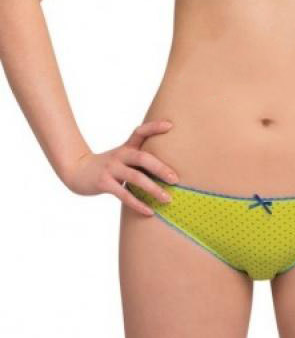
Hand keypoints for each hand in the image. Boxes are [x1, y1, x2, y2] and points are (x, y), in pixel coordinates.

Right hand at [64, 120, 178, 215]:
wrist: (76, 171)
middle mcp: (120, 155)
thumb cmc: (107, 166)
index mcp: (126, 147)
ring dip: (153, 189)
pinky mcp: (104, 183)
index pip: (140, 132)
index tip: (170, 126)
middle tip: (175, 179)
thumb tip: (167, 168)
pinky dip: (138, 204)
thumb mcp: (122, 156)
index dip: (154, 127)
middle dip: (161, 168)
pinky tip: (150, 212)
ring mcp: (111, 169)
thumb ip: (139, 158)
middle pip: (143, 158)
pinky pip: (124, 195)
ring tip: (167, 199)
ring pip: (136, 178)